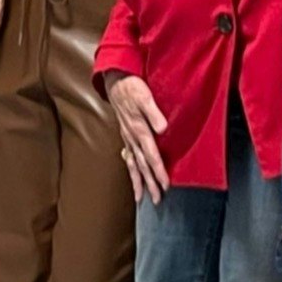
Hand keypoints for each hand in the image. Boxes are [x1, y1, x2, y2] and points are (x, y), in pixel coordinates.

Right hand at [104, 71, 172, 203]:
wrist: (116, 81)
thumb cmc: (132, 88)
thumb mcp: (144, 96)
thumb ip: (154, 112)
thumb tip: (162, 128)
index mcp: (138, 130)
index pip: (151, 155)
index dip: (158, 171)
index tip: (165, 185)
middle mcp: (132, 137)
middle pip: (142, 165)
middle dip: (149, 183)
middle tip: (156, 200)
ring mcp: (127, 138)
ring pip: (134, 164)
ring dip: (139, 182)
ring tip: (141, 198)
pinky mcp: (126, 136)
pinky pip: (128, 158)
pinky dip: (131, 170)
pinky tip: (133, 178)